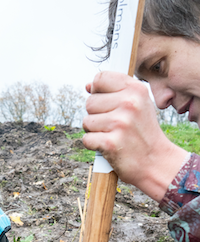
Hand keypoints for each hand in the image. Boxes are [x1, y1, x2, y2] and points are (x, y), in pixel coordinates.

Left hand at [83, 71, 185, 200]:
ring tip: (112, 136)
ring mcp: (120, 123)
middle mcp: (129, 103)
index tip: (104, 102)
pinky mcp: (110, 143)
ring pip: (86, 121)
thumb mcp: (139, 105)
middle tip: (113, 126)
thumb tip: (87, 86)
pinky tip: (108, 147)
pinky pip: (86, 139)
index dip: (96, 91)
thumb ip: (115, 93)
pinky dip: (94, 145)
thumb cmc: (143, 133)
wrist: (156, 162)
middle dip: (96, 115)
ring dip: (94, 131)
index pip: (100, 78)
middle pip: (90, 102)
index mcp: (136, 89)